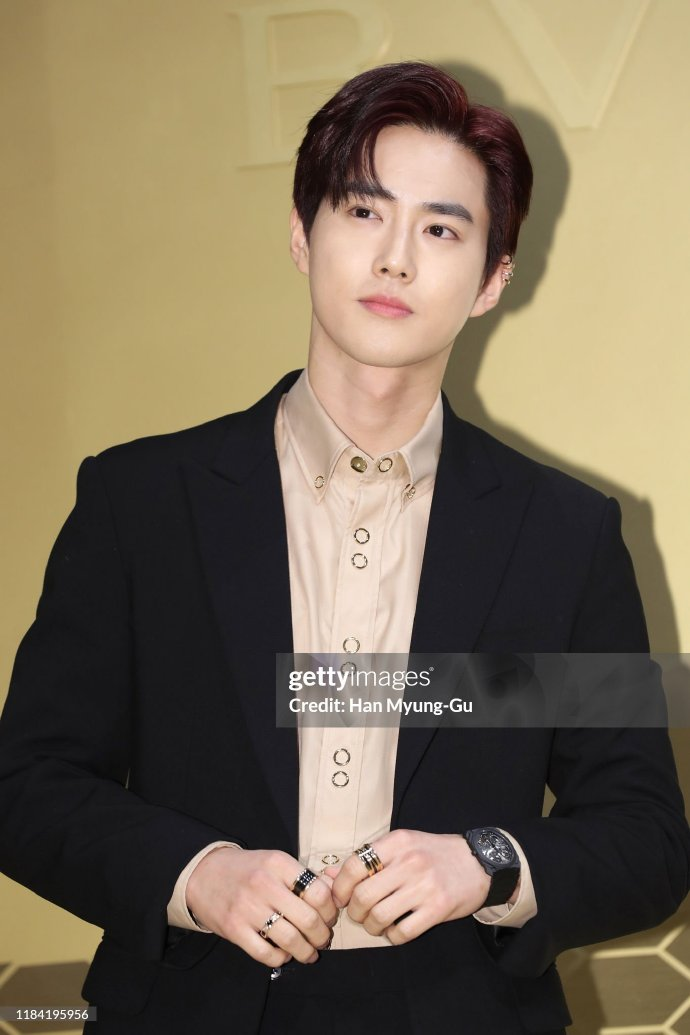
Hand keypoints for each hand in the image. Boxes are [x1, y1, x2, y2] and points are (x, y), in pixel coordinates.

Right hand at [186, 847, 337, 967]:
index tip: (329, 917)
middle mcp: (264, 884)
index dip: (330, 910)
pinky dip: (281, 958)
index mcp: (278, 863)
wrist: (202, 873)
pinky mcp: (234, 929)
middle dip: (322, 935)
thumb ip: (304, 876)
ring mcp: (247, 908)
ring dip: (306, 952)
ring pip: (290, 940)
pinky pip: (266, 954)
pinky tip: (285, 955)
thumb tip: (335, 893)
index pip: (318, 891)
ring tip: (310, 953)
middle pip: (308, 919)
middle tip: (323, 939)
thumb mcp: (275, 862)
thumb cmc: (247, 869)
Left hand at [326, 829, 491, 944]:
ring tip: (376, 923)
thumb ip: (367, 859)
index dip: (339, 887)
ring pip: (380, 916)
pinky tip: (395, 930)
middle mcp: (409, 862)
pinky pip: (403, 932)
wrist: (478, 863)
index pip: (354, 865)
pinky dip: (392, 936)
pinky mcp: (438, 908)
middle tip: (358, 914)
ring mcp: (425, 886)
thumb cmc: (434, 853)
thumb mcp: (402, 846)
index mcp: (397, 842)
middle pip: (363, 896)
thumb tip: (329, 875)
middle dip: (354, 911)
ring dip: (371, 926)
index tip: (340, 897)